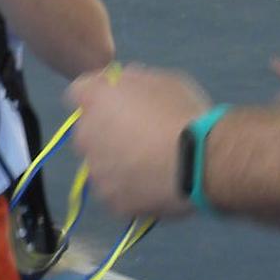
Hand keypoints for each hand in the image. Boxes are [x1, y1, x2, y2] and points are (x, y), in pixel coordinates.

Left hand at [68, 63, 213, 218]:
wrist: (200, 162)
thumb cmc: (184, 114)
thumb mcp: (164, 81)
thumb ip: (135, 79)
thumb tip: (124, 81)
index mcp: (95, 99)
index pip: (78, 93)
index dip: (97, 96)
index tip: (116, 102)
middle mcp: (86, 135)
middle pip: (87, 132)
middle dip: (105, 132)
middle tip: (138, 136)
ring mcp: (97, 172)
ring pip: (100, 166)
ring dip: (115, 163)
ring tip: (150, 165)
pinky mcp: (112, 200)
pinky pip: (116, 193)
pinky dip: (129, 190)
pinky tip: (154, 185)